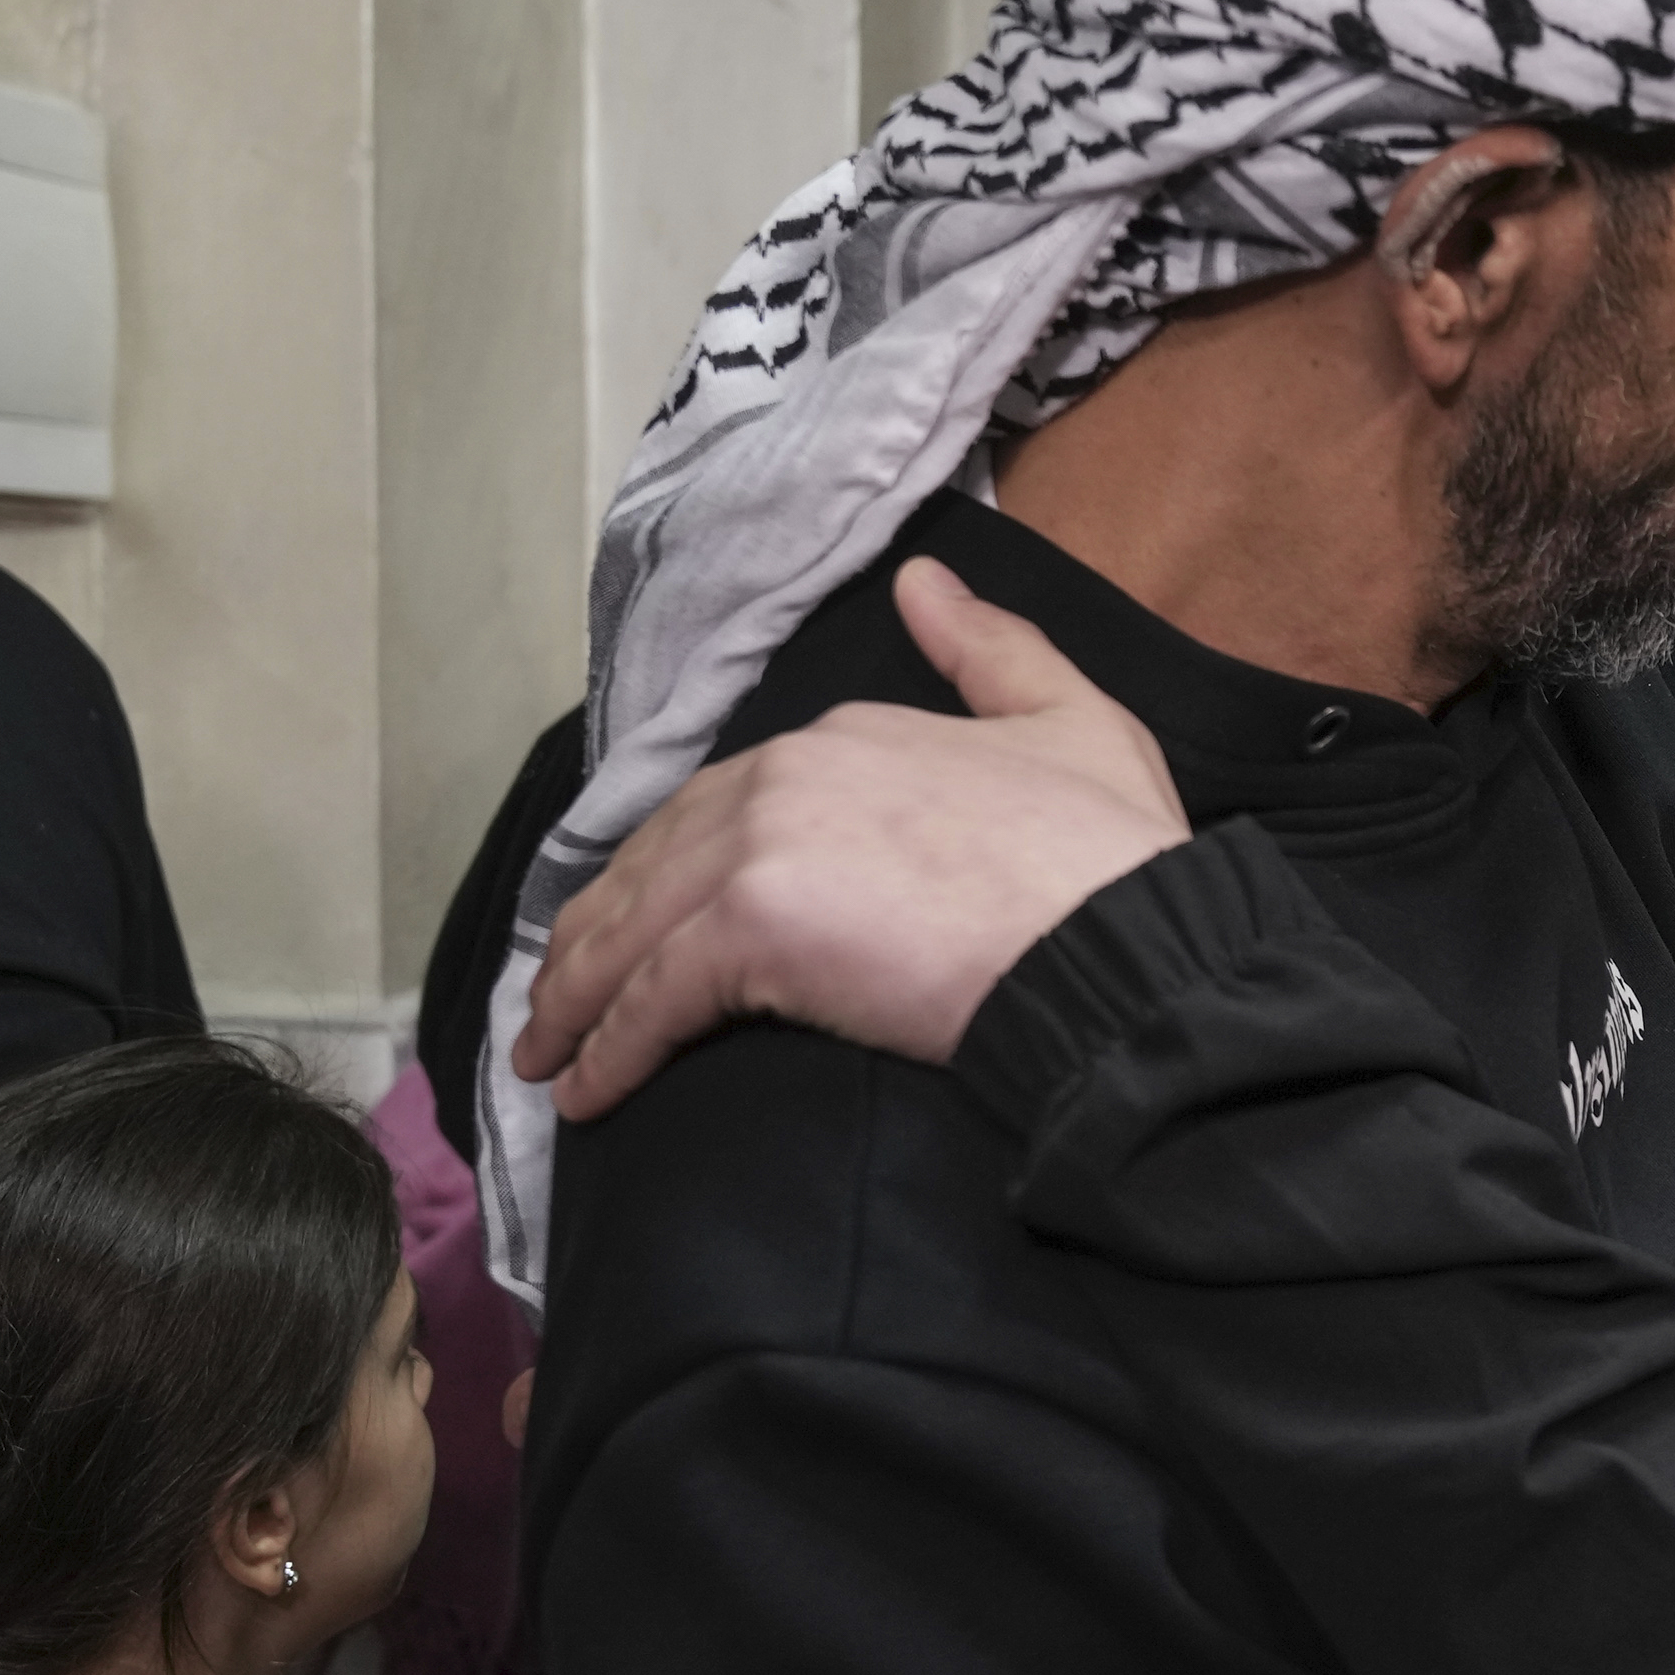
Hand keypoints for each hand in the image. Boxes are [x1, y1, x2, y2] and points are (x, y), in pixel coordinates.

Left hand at [513, 560, 1191, 1118]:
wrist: (1122, 941)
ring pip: (632, 931)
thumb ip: (991, 648)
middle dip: (595, 938)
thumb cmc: (1113, 852)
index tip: (637, 921)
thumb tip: (921, 582)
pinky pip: (653, 999)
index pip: (718, 804)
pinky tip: (592, 1091)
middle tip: (558, 1006)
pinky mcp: (751, 936)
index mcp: (847, 733)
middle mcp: (784, 776)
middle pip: (654, 864)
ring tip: (552, 1057)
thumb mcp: (1072, 721)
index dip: (670, 867)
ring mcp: (760, 851)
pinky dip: (611, 1050)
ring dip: (579, 1001)